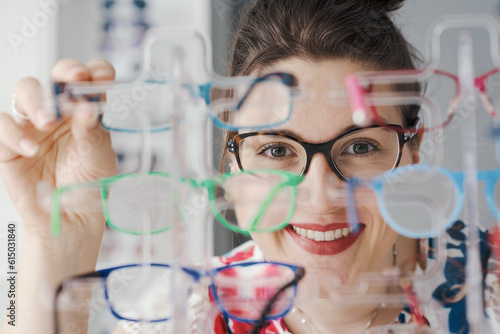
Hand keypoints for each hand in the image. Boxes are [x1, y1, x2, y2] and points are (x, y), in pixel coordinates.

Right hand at [0, 58, 116, 236]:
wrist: (71, 218)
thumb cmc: (89, 186)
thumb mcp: (99, 158)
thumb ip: (93, 133)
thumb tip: (88, 107)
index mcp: (85, 111)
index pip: (89, 80)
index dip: (95, 71)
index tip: (103, 75)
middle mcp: (59, 113)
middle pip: (54, 77)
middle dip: (65, 72)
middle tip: (76, 79)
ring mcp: (33, 126)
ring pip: (25, 92)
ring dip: (37, 101)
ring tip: (49, 122)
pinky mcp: (10, 144)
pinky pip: (3, 125)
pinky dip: (14, 133)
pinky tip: (30, 149)